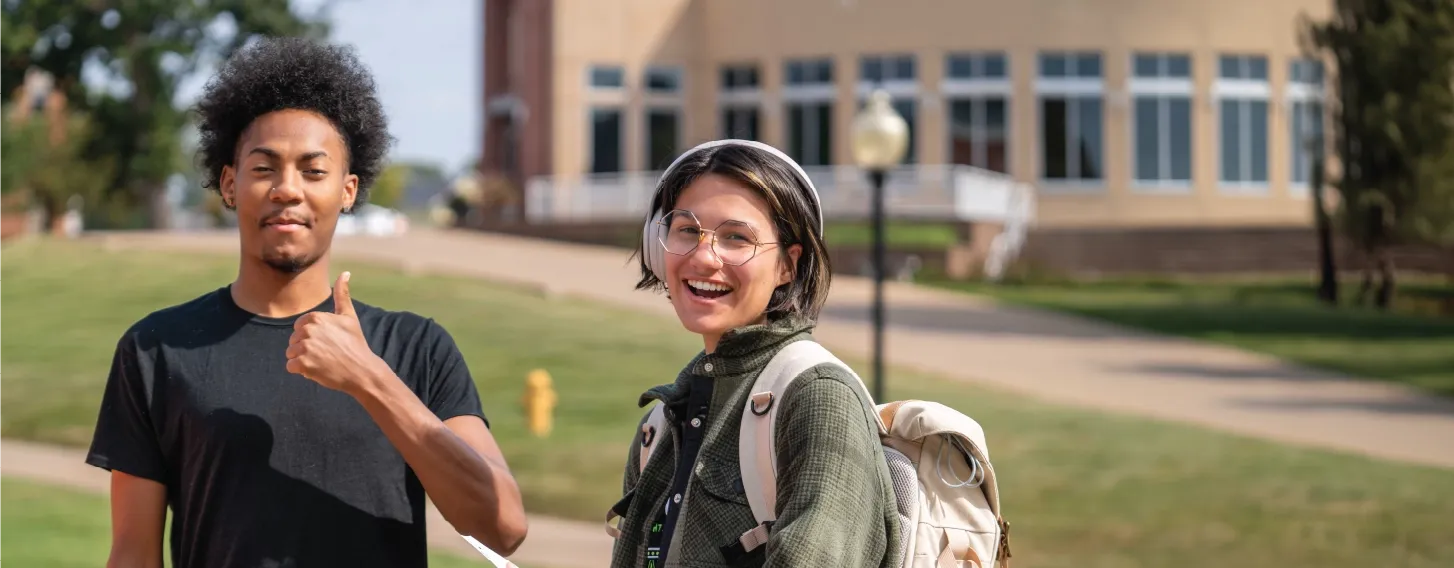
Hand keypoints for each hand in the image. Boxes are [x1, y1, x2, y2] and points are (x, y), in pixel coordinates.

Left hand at [285, 271, 384, 393]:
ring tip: (322, 362)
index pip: (299, 328)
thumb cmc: (355, 343)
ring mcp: (304, 347)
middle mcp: (308, 330)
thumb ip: (342, 294)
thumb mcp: (349, 316)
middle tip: (326, 353)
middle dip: (306, 348)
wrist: (361, 370)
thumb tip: (345, 273)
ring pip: (291, 353)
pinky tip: (317, 370)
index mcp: (316, 317)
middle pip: (293, 340)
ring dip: (303, 360)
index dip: (311, 337)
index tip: (327, 342)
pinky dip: (302, 370)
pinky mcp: (302, 364)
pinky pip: (291, 366)